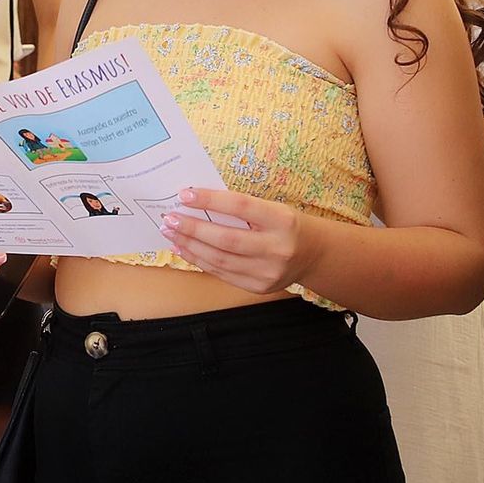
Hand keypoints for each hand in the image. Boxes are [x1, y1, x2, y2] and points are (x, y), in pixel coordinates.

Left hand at [158, 187, 322, 294]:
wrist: (314, 254)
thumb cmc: (284, 225)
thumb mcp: (271, 208)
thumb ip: (239, 208)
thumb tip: (195, 202)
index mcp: (282, 220)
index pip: (240, 206)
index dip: (210, 200)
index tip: (184, 195)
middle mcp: (277, 248)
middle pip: (226, 239)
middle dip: (192, 228)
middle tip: (169, 218)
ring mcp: (268, 272)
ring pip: (220, 260)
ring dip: (190, 245)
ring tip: (171, 233)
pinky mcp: (259, 287)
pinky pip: (222, 273)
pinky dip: (199, 260)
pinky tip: (184, 249)